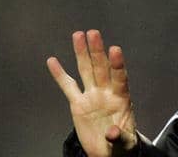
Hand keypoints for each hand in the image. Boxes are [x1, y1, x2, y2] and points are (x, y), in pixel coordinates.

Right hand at [47, 30, 137, 156]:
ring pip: (86, 71)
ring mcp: (92, 96)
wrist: (108, 152)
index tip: (115, 49)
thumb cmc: (121, 146)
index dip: (117, 64)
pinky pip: (68, 87)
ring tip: (78, 35)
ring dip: (82, 53)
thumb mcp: (125, 143)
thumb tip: (112, 132)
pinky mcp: (78, 104)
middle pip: (101, 68)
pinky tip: (53, 61)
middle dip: (97, 51)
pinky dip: (60, 74)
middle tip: (93, 33)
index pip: (119, 78)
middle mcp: (106, 92)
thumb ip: (119, 136)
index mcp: (121, 99)